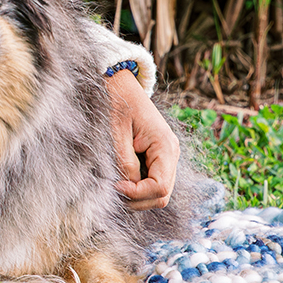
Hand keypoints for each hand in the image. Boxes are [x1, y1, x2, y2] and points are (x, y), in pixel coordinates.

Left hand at [107, 69, 176, 210]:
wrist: (119, 83)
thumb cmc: (116, 101)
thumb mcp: (116, 131)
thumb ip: (124, 161)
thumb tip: (126, 187)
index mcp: (165, 146)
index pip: (159, 188)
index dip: (137, 194)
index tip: (114, 186)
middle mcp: (171, 154)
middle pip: (162, 195)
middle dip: (137, 199)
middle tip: (112, 190)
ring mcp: (165, 157)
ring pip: (157, 191)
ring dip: (136, 195)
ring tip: (114, 184)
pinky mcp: (156, 157)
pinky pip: (150, 181)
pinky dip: (136, 186)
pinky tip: (119, 178)